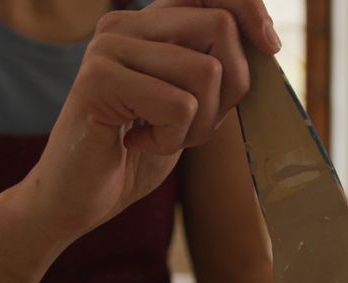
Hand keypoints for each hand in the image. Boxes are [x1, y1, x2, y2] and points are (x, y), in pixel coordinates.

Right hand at [24, 0, 279, 242]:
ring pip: (205, 71)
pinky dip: (170, 139)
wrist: (77, 197)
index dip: (250, 9)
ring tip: (158, 136)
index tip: (270, 46)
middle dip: (230, 90)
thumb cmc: (135, 154)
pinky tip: (136, 143)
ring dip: (197, 124)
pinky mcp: (99, 80)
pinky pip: (179, 105)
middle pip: (220, 26)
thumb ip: (218, 70)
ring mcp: (108, 48)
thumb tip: (266, 41)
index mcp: (148, 23)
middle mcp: (125, 24)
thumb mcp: (191, 107)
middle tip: (192, 126)